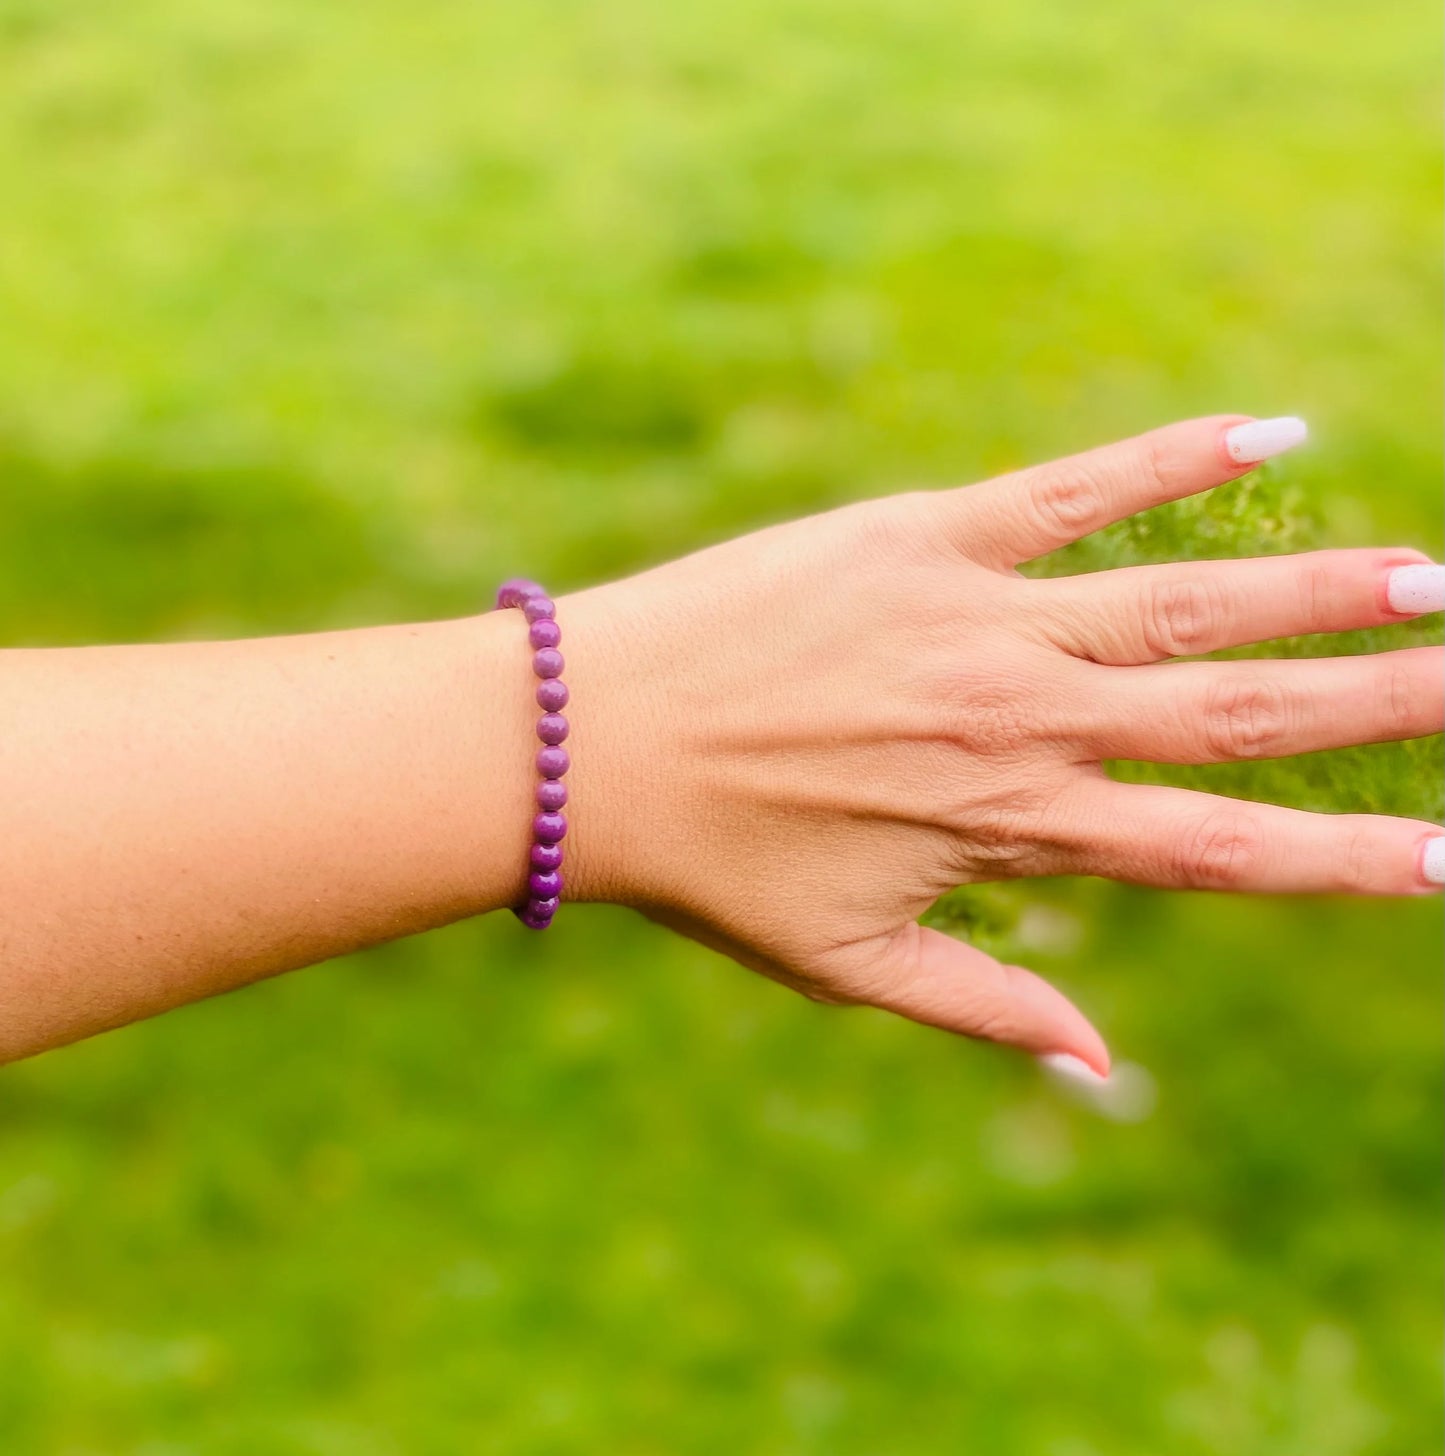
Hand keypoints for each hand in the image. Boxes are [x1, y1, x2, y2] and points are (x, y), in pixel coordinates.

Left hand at [560, 416, 1443, 1072]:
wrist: (590, 746)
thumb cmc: (713, 866)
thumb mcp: (847, 966)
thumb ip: (986, 1012)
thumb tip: (1102, 1069)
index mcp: (1011, 829)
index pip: (1215, 849)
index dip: (1342, 858)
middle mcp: (1018, 720)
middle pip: (1233, 712)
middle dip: (1378, 704)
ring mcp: (975, 619)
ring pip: (1180, 599)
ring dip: (1313, 591)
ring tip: (1427, 579)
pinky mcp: (920, 536)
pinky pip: (1070, 491)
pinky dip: (1173, 459)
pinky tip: (1274, 432)